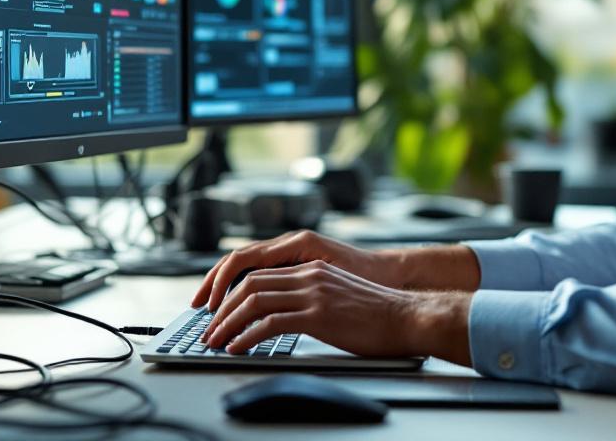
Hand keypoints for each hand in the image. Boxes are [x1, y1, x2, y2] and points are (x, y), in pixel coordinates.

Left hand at [200, 259, 472, 364]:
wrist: (408, 317)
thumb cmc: (378, 314)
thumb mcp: (338, 295)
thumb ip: (311, 297)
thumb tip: (283, 315)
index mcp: (310, 268)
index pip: (257, 272)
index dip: (230, 290)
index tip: (215, 310)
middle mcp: (308, 275)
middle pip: (249, 283)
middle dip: (221, 307)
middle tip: (207, 328)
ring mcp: (313, 293)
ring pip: (253, 300)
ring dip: (227, 322)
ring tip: (214, 341)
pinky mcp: (319, 315)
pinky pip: (270, 323)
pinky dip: (246, 336)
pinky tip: (237, 348)